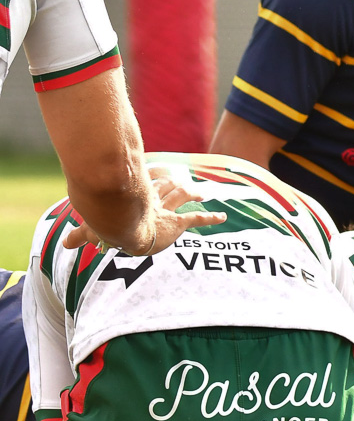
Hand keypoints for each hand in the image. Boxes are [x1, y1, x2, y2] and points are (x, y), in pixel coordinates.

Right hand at [61, 173, 224, 254]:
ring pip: (181, 196)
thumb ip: (81, 235)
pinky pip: (195, 219)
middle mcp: (150, 201)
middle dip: (171, 184)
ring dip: (192, 193)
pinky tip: (222, 217)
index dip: (149, 181)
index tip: (155, 176)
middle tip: (180, 182)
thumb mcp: (92, 229)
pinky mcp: (175, 223)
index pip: (142, 186)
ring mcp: (164, 211)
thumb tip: (65, 244)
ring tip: (202, 193)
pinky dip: (210, 217)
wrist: (123, 229)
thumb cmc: (106, 226)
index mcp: (133, 198)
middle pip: (163, 187)